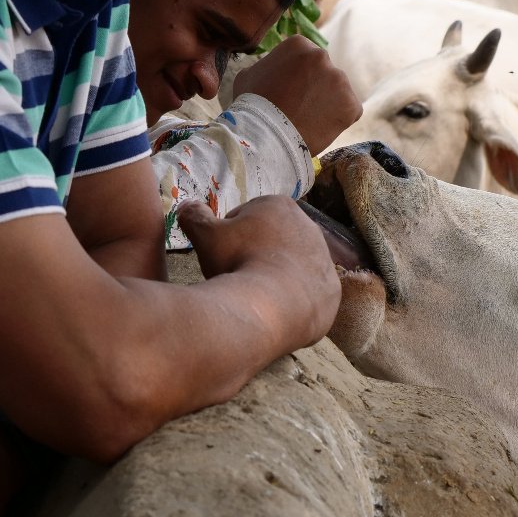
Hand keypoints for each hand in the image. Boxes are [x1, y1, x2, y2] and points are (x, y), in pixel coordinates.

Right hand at [178, 196, 339, 349]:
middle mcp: (308, 225)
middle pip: (270, 242)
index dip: (228, 239)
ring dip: (273, 278)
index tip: (221, 258)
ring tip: (254, 297)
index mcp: (278, 205)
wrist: (273, 304)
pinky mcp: (331, 288)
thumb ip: (194, 216)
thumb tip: (186, 206)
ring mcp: (324, 258)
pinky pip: (306, 294)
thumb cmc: (238, 262)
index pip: (246, 219)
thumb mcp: (206, 236)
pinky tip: (274, 311)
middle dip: (253, 256)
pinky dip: (291, 301)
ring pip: (289, 268)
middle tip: (236, 278)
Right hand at [232, 37, 360, 153]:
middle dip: (315, 88)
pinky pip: (349, 111)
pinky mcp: (351, 104)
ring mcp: (340, 80)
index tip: (289, 93)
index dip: (297, 78)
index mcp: (298, 45)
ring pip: (337, 92)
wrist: (264, 136)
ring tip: (308, 121)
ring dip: (327, 104)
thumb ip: (266, 66)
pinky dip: (339, 120)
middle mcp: (322, 56)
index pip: (305, 59)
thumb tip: (272, 68)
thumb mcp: (248, 75)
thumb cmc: (252, 106)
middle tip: (300, 108)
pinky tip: (321, 128)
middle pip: (323, 73)